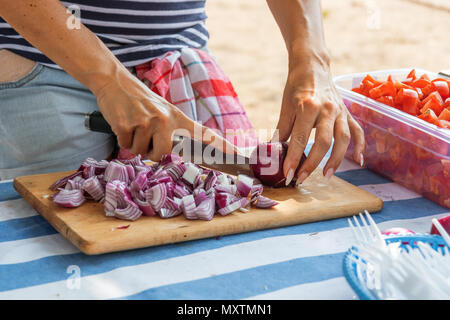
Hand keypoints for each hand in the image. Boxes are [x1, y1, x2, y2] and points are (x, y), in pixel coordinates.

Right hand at [93, 68, 233, 160]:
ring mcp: (147, 122)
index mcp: (178, 117)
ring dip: (135, 143)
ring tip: (134, 124)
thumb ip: (173, 130)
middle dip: (151, 152)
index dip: (220, 145)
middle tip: (146, 136)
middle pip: (162, 155)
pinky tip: (124, 123)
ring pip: (141, 152)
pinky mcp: (128, 125)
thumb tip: (175, 154)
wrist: (115, 81)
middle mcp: (166, 120)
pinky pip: (126, 145)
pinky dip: (122, 138)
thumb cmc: (140, 100)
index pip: (203, 133)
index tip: (236, 155)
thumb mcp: (163, 111)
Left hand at [274, 60, 364, 184]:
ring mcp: (340, 111)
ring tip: (326, 176)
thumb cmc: (296, 87)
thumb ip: (282, 130)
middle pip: (324, 141)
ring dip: (336, 159)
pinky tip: (359, 161)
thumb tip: (272, 152)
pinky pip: (358, 131)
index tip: (288, 173)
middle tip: (302, 178)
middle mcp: (327, 109)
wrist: (313, 67)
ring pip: (343, 139)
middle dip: (312, 163)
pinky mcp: (348, 113)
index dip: (294, 158)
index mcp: (308, 106)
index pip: (300, 138)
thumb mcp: (286, 107)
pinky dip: (360, 146)